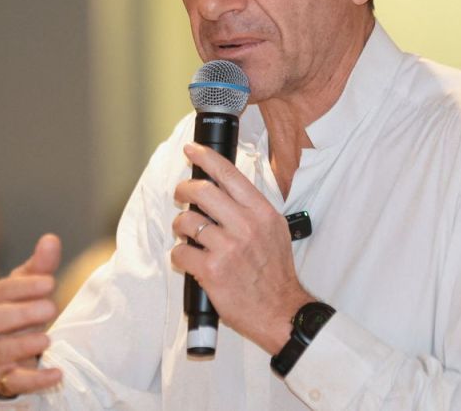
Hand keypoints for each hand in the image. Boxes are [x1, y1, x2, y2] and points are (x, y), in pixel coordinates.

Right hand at [0, 234, 63, 396]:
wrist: (12, 351)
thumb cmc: (20, 311)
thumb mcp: (30, 288)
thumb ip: (41, 267)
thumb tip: (51, 239)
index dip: (22, 287)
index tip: (49, 283)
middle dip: (21, 314)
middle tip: (51, 308)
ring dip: (23, 345)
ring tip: (47, 340)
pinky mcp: (1, 379)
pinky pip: (13, 382)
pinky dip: (35, 379)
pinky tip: (57, 373)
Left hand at [171, 144, 314, 354]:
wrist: (280, 310)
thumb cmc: (274, 272)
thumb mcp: (274, 230)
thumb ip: (251, 209)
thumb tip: (223, 188)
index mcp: (262, 213)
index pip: (229, 175)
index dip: (205, 158)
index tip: (191, 150)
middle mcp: (245, 226)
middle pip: (202, 191)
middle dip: (184, 189)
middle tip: (181, 194)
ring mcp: (227, 248)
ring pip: (187, 221)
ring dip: (181, 226)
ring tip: (188, 234)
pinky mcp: (211, 270)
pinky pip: (180, 251)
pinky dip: (179, 254)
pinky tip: (189, 259)